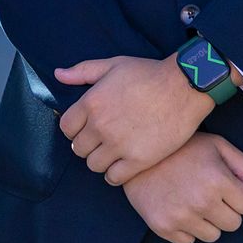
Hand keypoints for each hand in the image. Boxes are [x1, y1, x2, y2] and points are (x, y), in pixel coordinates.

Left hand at [55, 54, 213, 185]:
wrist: (184, 87)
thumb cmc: (149, 73)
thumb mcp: (113, 65)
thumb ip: (82, 71)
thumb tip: (58, 74)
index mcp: (91, 103)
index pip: (66, 128)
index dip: (74, 129)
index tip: (85, 128)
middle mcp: (100, 126)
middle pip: (78, 149)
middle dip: (87, 145)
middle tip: (100, 141)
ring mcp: (119, 145)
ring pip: (94, 165)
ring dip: (100, 160)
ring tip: (112, 153)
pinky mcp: (138, 160)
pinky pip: (114, 178)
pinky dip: (115, 174)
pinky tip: (122, 165)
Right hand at [121, 132, 242, 242]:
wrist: (136, 154)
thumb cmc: (182, 148)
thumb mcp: (216, 145)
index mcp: (218, 179)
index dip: (238, 195)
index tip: (223, 184)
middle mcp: (201, 201)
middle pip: (233, 224)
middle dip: (225, 210)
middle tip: (207, 192)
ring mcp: (181, 216)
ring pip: (213, 236)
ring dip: (207, 221)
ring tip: (191, 199)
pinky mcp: (163, 227)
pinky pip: (189, 241)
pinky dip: (186, 228)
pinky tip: (176, 207)